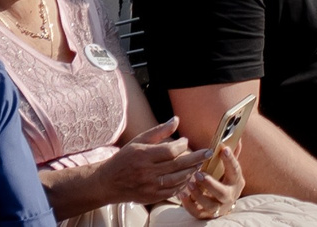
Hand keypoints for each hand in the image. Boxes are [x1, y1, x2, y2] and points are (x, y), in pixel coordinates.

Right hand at [94, 120, 209, 206]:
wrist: (108, 182)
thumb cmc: (124, 158)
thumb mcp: (139, 140)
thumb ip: (159, 131)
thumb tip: (176, 119)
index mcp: (144, 156)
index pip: (170, 151)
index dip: (182, 145)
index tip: (186, 141)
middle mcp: (147, 172)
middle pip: (177, 165)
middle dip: (196, 158)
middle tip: (208, 152)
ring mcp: (149, 186)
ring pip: (177, 179)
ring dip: (191, 171)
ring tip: (200, 164)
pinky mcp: (150, 197)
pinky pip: (172, 191)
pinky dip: (182, 184)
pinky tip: (189, 177)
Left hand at [179, 143, 243, 219]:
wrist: (223, 204)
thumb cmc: (224, 181)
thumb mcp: (229, 169)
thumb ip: (232, 155)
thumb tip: (237, 138)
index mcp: (236, 181)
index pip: (235, 170)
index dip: (230, 160)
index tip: (223, 149)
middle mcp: (229, 196)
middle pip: (222, 192)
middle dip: (210, 183)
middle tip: (198, 173)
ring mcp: (218, 207)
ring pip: (210, 205)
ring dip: (199, 195)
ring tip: (190, 184)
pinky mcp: (206, 215)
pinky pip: (197, 212)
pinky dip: (188, 204)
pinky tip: (182, 194)